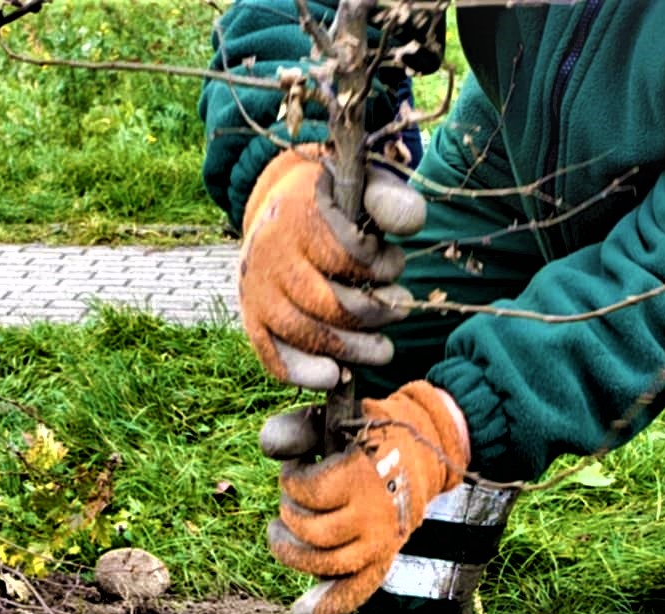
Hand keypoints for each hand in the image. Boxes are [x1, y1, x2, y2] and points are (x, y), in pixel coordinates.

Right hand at [238, 146, 426, 391]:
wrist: (279, 207)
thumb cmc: (333, 202)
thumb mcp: (361, 185)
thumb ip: (389, 199)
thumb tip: (412, 224)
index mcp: (298, 216)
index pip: (346, 255)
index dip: (381, 267)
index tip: (393, 263)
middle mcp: (270, 255)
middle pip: (327, 303)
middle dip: (373, 314)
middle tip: (401, 310)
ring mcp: (256, 290)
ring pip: (303, 333)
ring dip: (351, 349)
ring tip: (383, 350)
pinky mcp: (252, 319)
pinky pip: (273, 356)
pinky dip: (304, 373)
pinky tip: (335, 377)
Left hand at [264, 382, 468, 613]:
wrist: (426, 451)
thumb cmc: (370, 434)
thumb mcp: (337, 420)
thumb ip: (299, 429)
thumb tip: (270, 447)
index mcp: (364, 475)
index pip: (310, 493)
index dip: (292, 481)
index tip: (297, 469)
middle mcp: (374, 515)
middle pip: (312, 532)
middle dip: (291, 514)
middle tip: (293, 500)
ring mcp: (380, 542)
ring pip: (324, 564)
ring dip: (294, 552)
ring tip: (282, 535)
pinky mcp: (383, 558)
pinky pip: (354, 592)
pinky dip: (328, 606)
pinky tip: (302, 613)